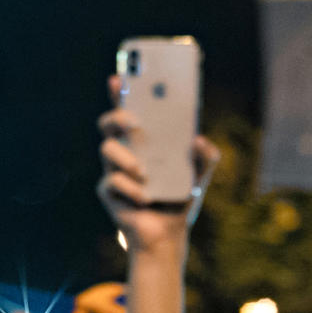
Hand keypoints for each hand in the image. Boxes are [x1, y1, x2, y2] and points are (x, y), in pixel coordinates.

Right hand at [97, 73, 219, 259]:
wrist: (168, 235)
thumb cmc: (179, 199)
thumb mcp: (199, 175)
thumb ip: (206, 156)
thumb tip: (199, 140)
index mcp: (144, 141)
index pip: (128, 109)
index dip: (120, 91)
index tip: (118, 77)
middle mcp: (125, 150)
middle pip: (108, 123)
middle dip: (118, 116)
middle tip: (136, 123)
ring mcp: (114, 170)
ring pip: (105, 149)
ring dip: (125, 157)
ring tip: (145, 172)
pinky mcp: (109, 192)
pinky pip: (112, 182)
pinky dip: (132, 189)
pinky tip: (146, 198)